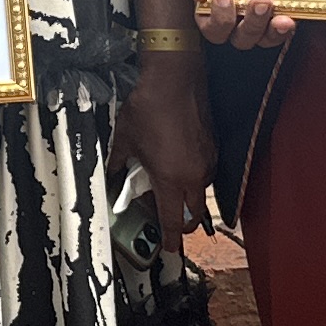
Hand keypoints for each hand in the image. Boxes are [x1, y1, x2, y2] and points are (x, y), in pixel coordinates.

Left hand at [112, 52, 214, 241]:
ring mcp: (207, 160)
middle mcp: (194, 175)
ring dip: (187, 197)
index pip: (174, 220)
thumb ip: (118, 163)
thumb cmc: (148, 107)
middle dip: (183, 223)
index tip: (167, 247)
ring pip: (200, 191)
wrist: (175, 78)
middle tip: (168, 223)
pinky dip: (192, 176)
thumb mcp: (124, 140)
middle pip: (194, 213)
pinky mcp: (213, 146)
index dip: (170, 238)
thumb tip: (112, 174)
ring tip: (166, 187)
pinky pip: (204, 171)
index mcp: (171, 179)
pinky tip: (177, 164)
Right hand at [180, 0, 282, 47]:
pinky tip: (291, 16)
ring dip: (272, 32)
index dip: (219, 20)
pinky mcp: (281, 7)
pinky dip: (287, 27)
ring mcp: (259, 14)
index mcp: (210, 6)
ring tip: (280, 16)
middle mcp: (235, 16)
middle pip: (241, 38)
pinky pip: (284, 27)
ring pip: (264, 38)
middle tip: (260, 1)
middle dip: (251, 26)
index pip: (212, 28)